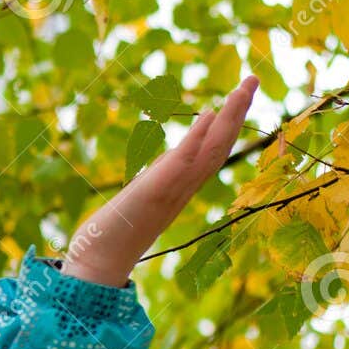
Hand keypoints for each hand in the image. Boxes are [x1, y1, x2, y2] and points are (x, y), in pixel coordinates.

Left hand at [61, 74, 260, 287]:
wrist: (95, 268)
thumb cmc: (109, 239)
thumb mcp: (138, 200)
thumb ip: (156, 181)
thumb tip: (168, 164)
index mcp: (178, 191)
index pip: (211, 153)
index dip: (228, 126)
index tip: (238, 98)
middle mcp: (181, 191)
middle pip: (219, 147)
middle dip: (238, 112)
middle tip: (253, 79)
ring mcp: (170, 193)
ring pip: (209, 151)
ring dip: (229, 118)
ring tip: (244, 87)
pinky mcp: (152, 195)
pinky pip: (180, 164)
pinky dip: (196, 139)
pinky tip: (209, 114)